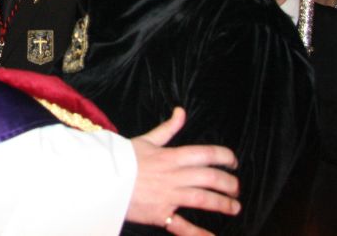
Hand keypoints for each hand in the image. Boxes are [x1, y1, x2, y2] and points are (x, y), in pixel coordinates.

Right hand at [126, 107, 240, 234]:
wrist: (100, 179)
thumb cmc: (122, 159)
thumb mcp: (146, 140)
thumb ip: (168, 129)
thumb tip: (181, 112)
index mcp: (171, 156)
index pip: (206, 154)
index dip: (225, 157)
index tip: (233, 162)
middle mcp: (174, 176)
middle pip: (210, 178)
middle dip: (229, 184)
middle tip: (236, 189)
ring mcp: (168, 196)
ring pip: (203, 199)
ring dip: (223, 204)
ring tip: (234, 207)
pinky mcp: (160, 214)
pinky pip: (183, 226)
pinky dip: (199, 233)